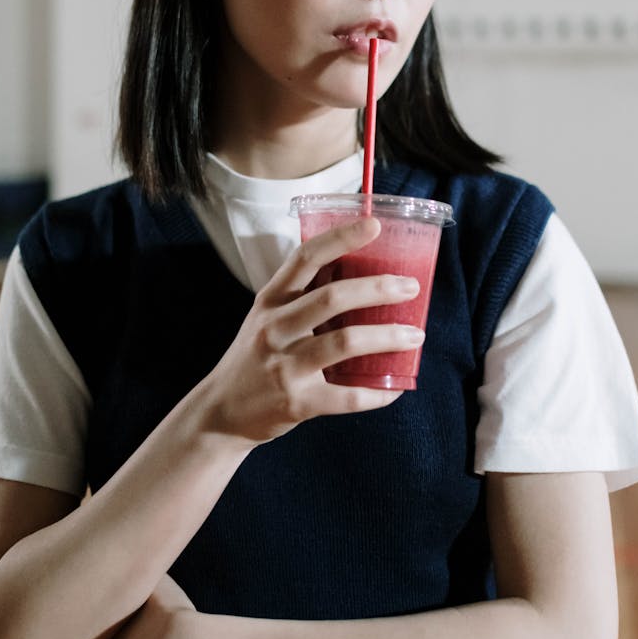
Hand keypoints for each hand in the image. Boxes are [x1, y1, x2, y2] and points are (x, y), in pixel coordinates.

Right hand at [203, 217, 422, 443]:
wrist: (222, 412)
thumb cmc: (255, 358)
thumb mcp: (267, 318)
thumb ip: (302, 296)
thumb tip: (359, 271)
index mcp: (270, 300)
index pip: (306, 258)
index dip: (341, 238)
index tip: (374, 225)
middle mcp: (274, 328)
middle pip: (332, 298)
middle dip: (378, 289)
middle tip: (410, 287)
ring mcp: (285, 367)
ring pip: (345, 343)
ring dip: (387, 337)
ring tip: (415, 335)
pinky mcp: (298, 403)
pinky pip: (348, 396)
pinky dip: (378, 391)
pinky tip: (396, 385)